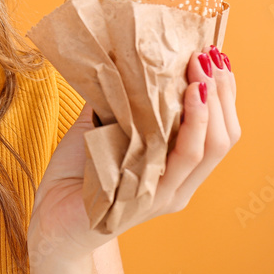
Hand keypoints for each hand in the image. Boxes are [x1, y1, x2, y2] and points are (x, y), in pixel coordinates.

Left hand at [28, 45, 238, 258]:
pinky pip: (171, 164)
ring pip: (203, 151)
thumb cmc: (76, 173)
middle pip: (220, 140)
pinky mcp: (141, 202)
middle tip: (209, 57)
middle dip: (220, 94)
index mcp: (177, 171)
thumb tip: (130, 55)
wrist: (49, 218)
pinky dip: (184, 130)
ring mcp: (161, 197)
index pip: (219, 133)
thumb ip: (123, 101)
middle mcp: (178, 187)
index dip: (224, 95)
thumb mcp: (104, 128)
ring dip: (206, 107)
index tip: (217, 56)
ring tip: (200, 73)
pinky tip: (184, 102)